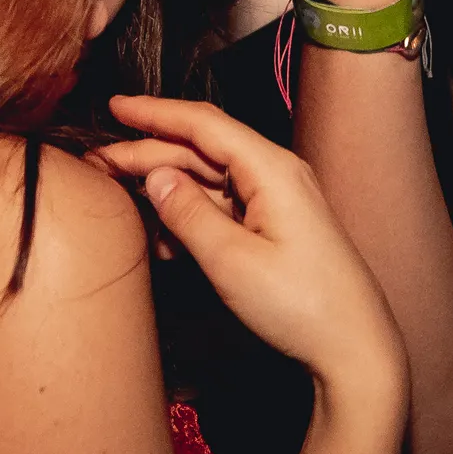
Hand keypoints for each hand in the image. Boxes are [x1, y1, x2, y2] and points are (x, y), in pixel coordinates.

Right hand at [90, 98, 408, 407]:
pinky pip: (222, 209)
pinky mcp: (274, 228)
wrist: (353, 347)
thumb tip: (155, 175)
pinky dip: (188, 216)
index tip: (115, 106)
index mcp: (270, 168)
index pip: (203, 124)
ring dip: (164, 187)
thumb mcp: (232, 260)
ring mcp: (275, 202)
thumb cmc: (302, 305)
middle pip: (201, 151)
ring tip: (118, 194)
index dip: (155, 113)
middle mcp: (274, 175)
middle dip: (148, 152)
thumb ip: (187, 213)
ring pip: (208, 181)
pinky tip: (159, 235)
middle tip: (99, 161)